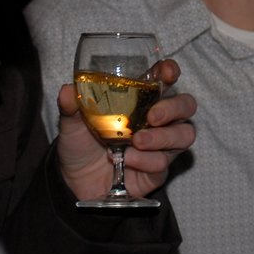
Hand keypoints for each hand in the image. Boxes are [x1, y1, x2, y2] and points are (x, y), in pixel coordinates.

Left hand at [55, 59, 196, 201]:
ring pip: (184, 135)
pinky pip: (164, 163)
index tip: (166, 72)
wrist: (74, 181)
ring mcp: (160, 145)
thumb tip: (68, 91)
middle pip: (186, 105)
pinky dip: (146, 161)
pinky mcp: (158, 170)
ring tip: (137, 142)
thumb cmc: (80, 143)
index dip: (169, 72)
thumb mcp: (71, 123)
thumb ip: (71, 106)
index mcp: (139, 100)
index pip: (163, 79)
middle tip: (153, 116)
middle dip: (174, 107)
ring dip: (162, 137)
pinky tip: (127, 160)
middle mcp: (156, 120)